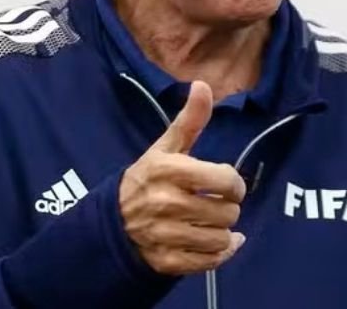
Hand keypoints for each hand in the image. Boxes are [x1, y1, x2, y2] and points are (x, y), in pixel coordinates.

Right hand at [118, 80, 247, 274]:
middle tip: (217, 204)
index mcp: (168, 170)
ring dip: (224, 232)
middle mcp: (165, 202)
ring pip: (221, 239)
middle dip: (228, 208)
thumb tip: (202, 85)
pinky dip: (221, 254)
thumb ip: (189, 120)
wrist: (112, 221)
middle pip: (227, 212)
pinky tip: (220, 244)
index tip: (226, 184)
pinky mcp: (166, 261)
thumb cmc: (146, 179)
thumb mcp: (165, 148)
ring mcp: (164, 234)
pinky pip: (209, 262)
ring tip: (214, 223)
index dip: (234, 183)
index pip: (225, 180)